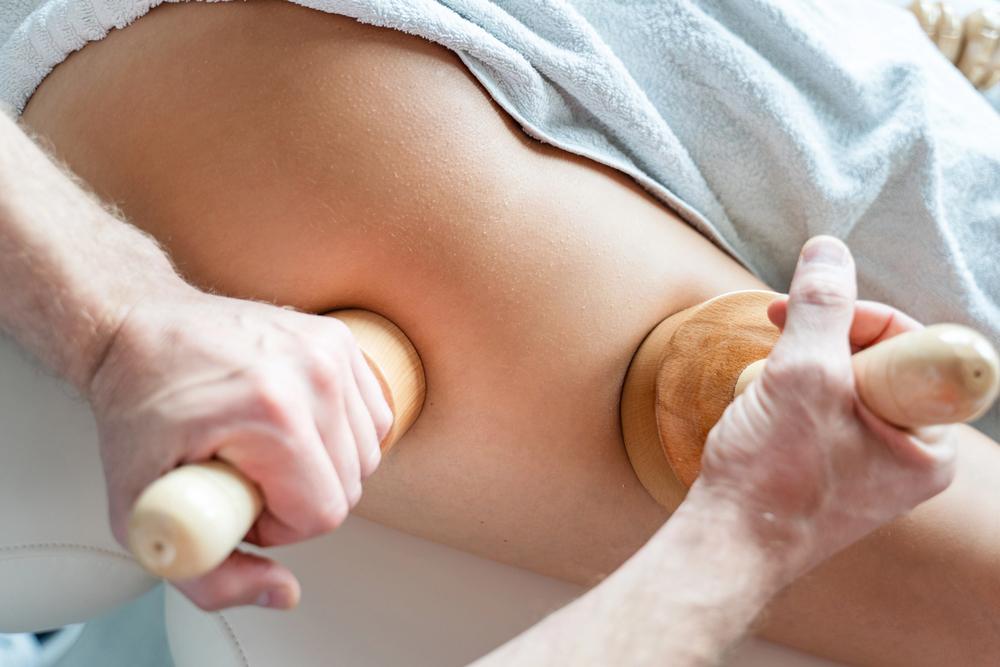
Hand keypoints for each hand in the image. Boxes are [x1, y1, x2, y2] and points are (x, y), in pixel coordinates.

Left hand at [86, 285, 393, 610]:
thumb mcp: (142, 513)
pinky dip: (343, 433)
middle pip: (350, 484)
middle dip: (301, 499)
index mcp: (272, 414)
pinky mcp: (339, 338)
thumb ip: (212, 578)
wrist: (139, 327)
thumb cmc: (137, 414)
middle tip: (249, 477)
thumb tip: (283, 592)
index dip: (280, 528)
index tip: (240, 503)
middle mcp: (312, 373)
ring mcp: (330, 349)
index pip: (324, 512)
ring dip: (324, 467)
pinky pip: (373, 415)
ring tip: (270, 450)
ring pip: (368, 453)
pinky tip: (299, 427)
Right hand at [693, 236, 956, 579]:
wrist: (725, 542)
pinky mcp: (831, 466)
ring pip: (837, 380)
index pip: (906, 342)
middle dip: (815, 346)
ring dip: (793, 370)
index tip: (801, 312)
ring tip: (763, 391)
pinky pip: (817, 407)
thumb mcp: (801, 376)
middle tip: (777, 344)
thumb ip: (820, 306)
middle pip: (871, 358)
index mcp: (928, 441)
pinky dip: (784, 396)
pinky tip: (760, 409)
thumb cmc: (771, 479)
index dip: (853, 317)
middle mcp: (907, 453)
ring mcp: (868, 462)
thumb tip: (829, 251)